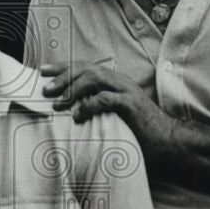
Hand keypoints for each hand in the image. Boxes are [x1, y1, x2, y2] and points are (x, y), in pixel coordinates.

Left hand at [41, 61, 176, 165]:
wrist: (167, 140)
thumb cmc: (137, 130)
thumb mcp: (111, 115)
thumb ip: (94, 107)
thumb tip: (67, 110)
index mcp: (114, 82)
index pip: (85, 67)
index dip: (63, 67)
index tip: (42, 71)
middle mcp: (119, 82)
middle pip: (87, 69)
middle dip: (63, 77)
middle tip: (45, 90)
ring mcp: (127, 91)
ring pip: (95, 78)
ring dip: (73, 88)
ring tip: (57, 103)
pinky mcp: (131, 104)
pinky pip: (106, 99)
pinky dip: (89, 105)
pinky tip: (77, 116)